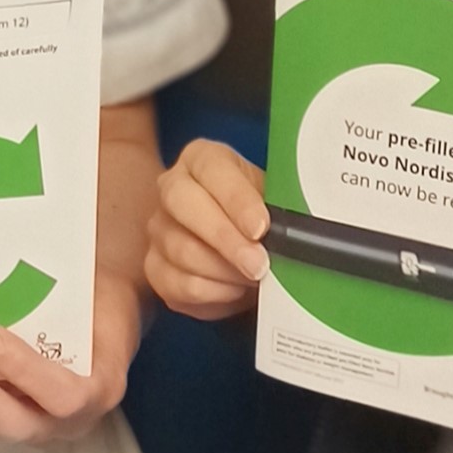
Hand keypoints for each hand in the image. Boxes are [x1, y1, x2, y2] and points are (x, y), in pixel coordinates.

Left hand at [0, 263, 139, 445]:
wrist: (98, 318)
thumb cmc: (97, 303)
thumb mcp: (98, 292)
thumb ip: (71, 281)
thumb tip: (31, 223)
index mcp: (95, 389)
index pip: (62, 395)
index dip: (22, 369)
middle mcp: (60, 419)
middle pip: (10, 422)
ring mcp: (26, 420)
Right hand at [143, 141, 269, 319]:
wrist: (244, 243)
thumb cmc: (258, 215)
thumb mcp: (273, 197)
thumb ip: (280, 204)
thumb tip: (298, 227)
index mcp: (202, 159)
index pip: (212, 170)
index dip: (237, 200)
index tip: (261, 227)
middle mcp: (172, 186)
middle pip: (184, 205)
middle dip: (226, 240)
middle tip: (259, 264)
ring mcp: (159, 227)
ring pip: (182, 251)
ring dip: (225, 272)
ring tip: (255, 279)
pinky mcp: (155, 266)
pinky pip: (179, 285)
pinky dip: (213, 293)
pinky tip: (234, 290)